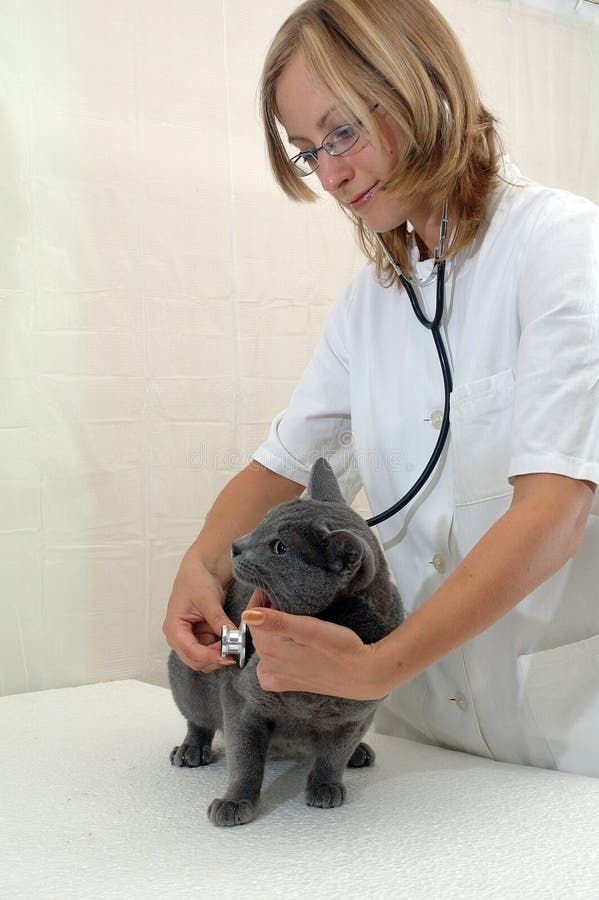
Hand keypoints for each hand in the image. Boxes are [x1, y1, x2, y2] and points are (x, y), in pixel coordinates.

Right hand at [163, 551, 236, 671]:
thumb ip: (218, 620)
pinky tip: (229, 638)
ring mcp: (188, 638)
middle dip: (214, 657)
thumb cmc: (196, 580)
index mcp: (173, 627)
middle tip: (233, 648)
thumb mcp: (209, 600)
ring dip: (218, 654)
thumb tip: (232, 637)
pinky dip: (220, 648)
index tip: (227, 655)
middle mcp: (178, 637)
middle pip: (195, 660)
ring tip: (232, 641)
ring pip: (203, 659)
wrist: (200, 570)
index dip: (208, 656)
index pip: (189, 651)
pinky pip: (209, 651)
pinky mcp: (199, 637)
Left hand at [242, 600, 387, 700]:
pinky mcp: (291, 684)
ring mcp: (279, 677)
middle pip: (258, 632)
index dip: (260, 601)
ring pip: (263, 647)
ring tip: (289, 619)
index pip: (252, 618)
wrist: (363, 674)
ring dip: (270, 631)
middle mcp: (269, 665)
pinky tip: (285, 649)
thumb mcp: (310, 629)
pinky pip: (269, 671)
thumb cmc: (339, 647)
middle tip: (284, 600)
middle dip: (265, 614)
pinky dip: (270, 659)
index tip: (272, 589)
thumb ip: (278, 623)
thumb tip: (247, 615)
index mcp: (270, 649)